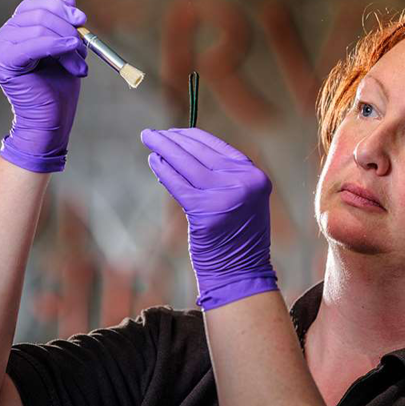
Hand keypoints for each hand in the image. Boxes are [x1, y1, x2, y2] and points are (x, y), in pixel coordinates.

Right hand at [0, 0, 87, 172]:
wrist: (51, 121)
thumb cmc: (58, 89)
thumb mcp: (67, 49)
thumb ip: (64, 22)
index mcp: (18, 31)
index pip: (35, 5)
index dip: (60, 7)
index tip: (82, 19)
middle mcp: (5, 36)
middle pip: (38, 12)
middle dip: (67, 25)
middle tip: (83, 45)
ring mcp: (2, 48)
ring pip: (40, 27)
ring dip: (68, 44)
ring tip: (79, 65)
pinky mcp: (5, 62)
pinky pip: (34, 44)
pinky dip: (57, 45)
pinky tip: (72, 52)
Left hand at [141, 128, 278, 309]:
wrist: (241, 273)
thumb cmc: (237, 238)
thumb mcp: (241, 200)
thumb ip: (223, 177)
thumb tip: (185, 151)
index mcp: (255, 176)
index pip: (219, 147)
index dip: (193, 137)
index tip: (174, 132)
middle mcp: (244, 182)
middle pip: (201, 152)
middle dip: (173, 139)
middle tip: (151, 134)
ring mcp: (226, 196)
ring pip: (187, 164)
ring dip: (164, 149)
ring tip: (148, 140)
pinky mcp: (205, 211)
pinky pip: (179, 184)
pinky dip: (164, 171)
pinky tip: (154, 161)